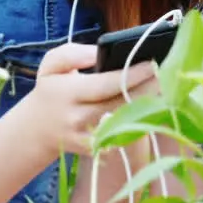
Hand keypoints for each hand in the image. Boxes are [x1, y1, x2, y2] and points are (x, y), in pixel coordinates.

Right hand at [31, 43, 156, 154]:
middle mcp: (77, 116)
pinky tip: (151, 113)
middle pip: (119, 104)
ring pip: (122, 122)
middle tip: (167, 75)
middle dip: (146, 89)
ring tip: (164, 90)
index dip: (130, 75)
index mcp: (68, 92)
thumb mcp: (51, 65)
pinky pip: (118, 140)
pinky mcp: (92, 150)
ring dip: (145, 107)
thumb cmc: (50, 91)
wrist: (35, 130)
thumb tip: (98, 52)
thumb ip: (72, 53)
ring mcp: (85, 136)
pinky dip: (134, 128)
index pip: (105, 84)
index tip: (152, 63)